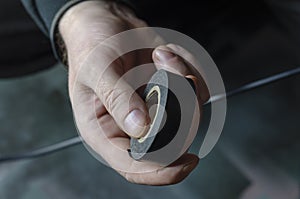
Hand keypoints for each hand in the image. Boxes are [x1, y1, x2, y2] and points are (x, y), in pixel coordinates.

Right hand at [59, 0, 207, 184]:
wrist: (106, 23)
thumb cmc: (91, 46)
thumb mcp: (96, 69)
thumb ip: (116, 98)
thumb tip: (141, 128)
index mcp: (105, 130)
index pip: (133, 166)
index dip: (161, 172)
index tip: (187, 162)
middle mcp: (132, 125)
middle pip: (171, 141)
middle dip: (182, 111)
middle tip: (170, 75)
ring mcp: (154, 108)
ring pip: (189, 112)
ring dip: (182, 79)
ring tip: (160, 56)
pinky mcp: (170, 91)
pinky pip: (194, 88)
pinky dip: (187, 66)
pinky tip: (164, 54)